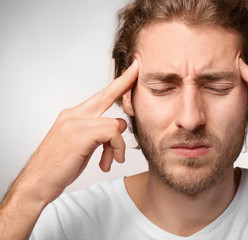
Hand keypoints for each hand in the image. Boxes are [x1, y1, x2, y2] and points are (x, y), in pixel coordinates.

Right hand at [18, 60, 138, 203]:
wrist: (37, 184)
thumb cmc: (58, 167)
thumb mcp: (83, 147)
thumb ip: (100, 133)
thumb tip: (120, 126)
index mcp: (73, 116)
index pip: (100, 95)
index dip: (118, 83)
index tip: (132, 70)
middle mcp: (73, 115)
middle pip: (106, 94)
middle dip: (125, 82)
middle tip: (137, 69)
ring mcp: (75, 123)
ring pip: (114, 124)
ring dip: (118, 145)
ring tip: (111, 160)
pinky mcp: (79, 134)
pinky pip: (112, 133)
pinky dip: (116, 148)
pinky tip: (107, 163)